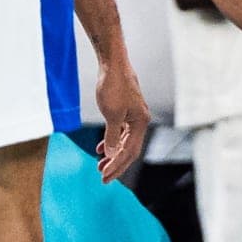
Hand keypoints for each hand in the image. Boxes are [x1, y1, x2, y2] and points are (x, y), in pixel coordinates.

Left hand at [92, 54, 151, 182]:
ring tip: (100, 164)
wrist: (113, 63)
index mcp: (140, 122)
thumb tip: (111, 153)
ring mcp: (134, 115)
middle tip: (103, 177)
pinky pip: (122, 131)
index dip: (117, 166)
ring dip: (114, 154)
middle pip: (130, 149)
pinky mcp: (127, 109)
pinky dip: (113, 141)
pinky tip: (102, 147)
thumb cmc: (113, 85)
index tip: (104, 177)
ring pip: (125, 141)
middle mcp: (140, 120)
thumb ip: (112, 136)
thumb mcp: (111, 114)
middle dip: (117, 164)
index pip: (130, 152)